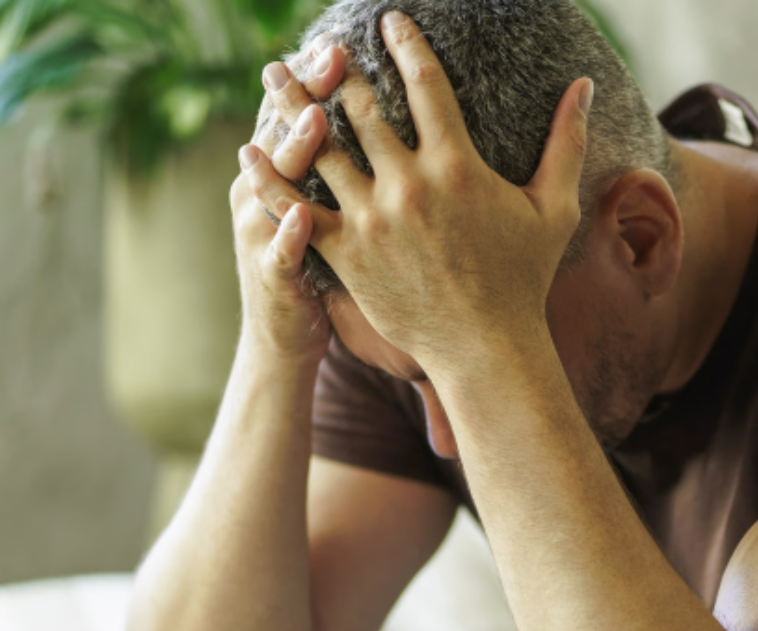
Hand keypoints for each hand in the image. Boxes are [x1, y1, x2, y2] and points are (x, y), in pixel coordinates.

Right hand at [228, 37, 348, 366]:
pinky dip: (290, 232)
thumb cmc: (318, 265)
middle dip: (306, 90)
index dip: (315, 77)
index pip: (295, 111)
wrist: (285, 336)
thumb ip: (342, 163)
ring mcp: (263, 233)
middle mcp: (262, 193)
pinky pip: (282, 251)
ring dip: (293, 149)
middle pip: (283, 131)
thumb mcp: (327, 207)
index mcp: (281, 172)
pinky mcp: (273, 275)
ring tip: (316, 118)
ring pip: (277, 184)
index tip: (343, 44)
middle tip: (334, 56)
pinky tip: (304, 214)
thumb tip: (372, 114)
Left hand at [247, 11, 593, 375]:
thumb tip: (585, 86)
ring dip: (291, 106)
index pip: (427, 83)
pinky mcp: (347, 252)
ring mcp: (373, 218)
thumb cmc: (524, 278)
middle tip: (315, 46)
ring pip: (319, 147)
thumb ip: (567, 142)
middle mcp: (410, 183)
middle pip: (361, 107)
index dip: (405, 44)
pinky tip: (249, 150)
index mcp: (458, 165)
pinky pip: (296, 208)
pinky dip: (269, 177)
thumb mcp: (555, 208)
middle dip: (334, 68)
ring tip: (273, 76)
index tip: (390, 21)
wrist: (486, 347)